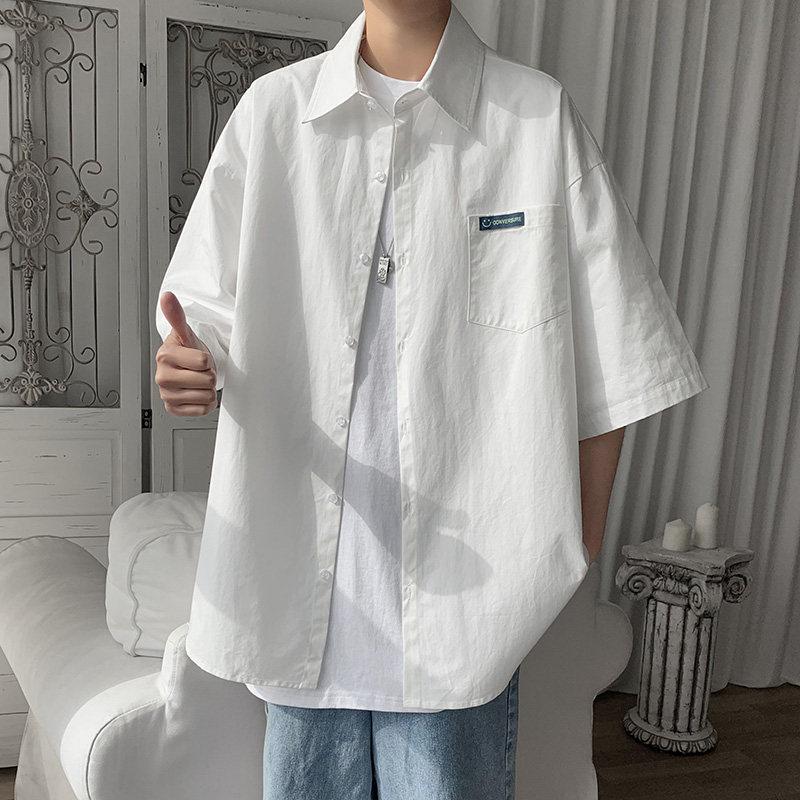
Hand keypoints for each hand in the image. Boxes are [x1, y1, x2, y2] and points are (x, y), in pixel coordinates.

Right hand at [155, 291, 217, 415]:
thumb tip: (167, 296)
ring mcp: (167, 395)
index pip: (203, 362)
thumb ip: (177, 315)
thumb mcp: (186, 333)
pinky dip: (205, 403)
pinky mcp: (174, 410)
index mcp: (164, 356)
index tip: (198, 357)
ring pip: (206, 396)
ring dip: (208, 389)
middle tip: (199, 370)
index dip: (207, 359)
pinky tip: (197, 393)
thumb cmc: (187, 351)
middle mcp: (162, 377)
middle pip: (207, 380)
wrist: (186, 369)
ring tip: (198, 380)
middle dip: (208, 374)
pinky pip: (202, 410)